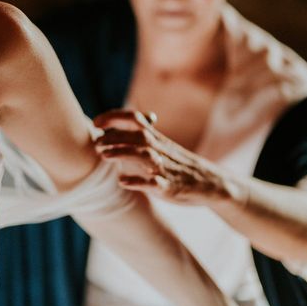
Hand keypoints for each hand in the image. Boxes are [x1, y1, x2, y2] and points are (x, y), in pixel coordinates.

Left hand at [94, 109, 234, 204]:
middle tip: (96, 142)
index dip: (115, 118)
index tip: (96, 122)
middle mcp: (161, 150)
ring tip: (104, 156)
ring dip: (123, 154)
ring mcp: (166, 169)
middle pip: (139, 136)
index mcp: (157, 139)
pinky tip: (122, 182)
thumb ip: (138, 137)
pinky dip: (139, 182)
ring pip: (146, 156)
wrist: (210, 183)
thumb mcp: (160, 147)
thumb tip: (111, 129)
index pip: (136, 120)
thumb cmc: (178, 164)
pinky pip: (156, 184)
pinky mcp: (171, 187)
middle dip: (116, 137)